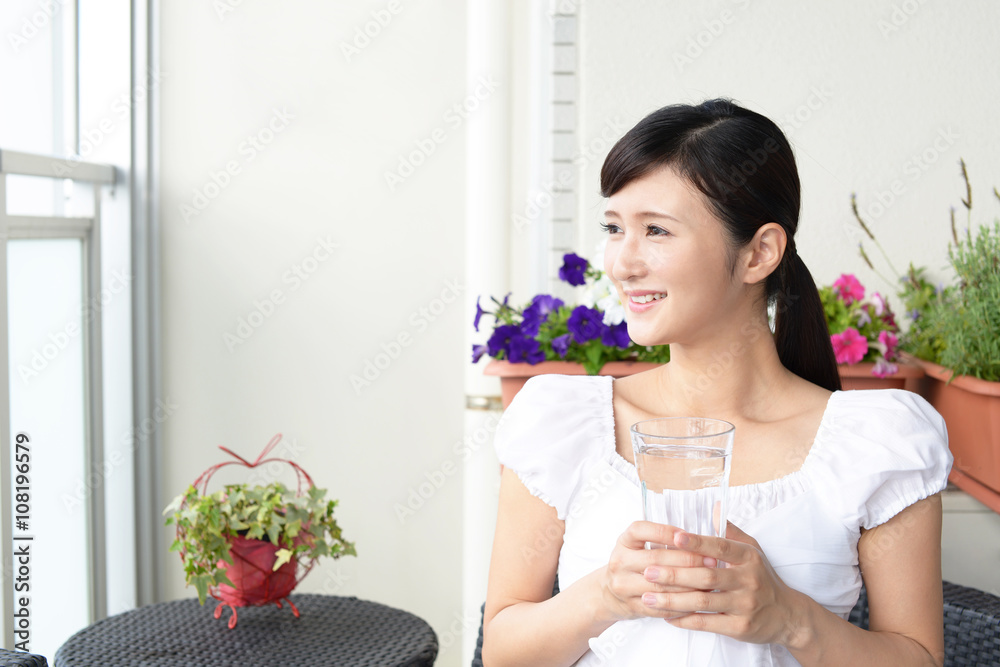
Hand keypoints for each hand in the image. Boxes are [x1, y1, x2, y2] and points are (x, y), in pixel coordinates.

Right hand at [600, 521, 718, 621]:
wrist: (611, 593)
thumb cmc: (634, 564)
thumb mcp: (638, 545)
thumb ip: (661, 538)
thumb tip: (696, 536)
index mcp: (624, 542)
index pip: (640, 530)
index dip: (664, 531)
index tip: (688, 534)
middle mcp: (620, 562)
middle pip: (655, 559)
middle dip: (687, 559)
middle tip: (712, 560)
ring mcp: (624, 586)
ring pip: (661, 586)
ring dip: (690, 584)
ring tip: (711, 581)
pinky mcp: (633, 606)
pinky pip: (662, 607)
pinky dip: (683, 604)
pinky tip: (699, 598)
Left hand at [640, 522, 803, 645]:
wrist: (787, 615)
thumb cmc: (762, 579)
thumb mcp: (753, 551)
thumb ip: (731, 532)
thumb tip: (714, 506)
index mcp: (748, 557)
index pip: (720, 547)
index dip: (697, 542)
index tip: (674, 537)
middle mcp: (748, 580)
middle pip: (706, 576)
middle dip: (674, 574)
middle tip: (648, 571)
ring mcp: (745, 605)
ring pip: (703, 601)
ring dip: (673, 600)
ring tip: (648, 597)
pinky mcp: (740, 627)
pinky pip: (708, 623)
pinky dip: (685, 620)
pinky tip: (666, 616)